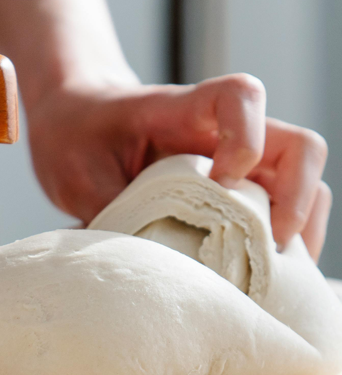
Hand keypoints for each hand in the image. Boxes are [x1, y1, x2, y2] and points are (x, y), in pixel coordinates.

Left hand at [26, 75, 331, 260]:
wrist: (72, 123)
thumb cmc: (75, 136)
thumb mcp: (76, 172)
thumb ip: (106, 211)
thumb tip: (132, 265)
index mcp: (183, 109)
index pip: (241, 96)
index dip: (245, 137)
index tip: (221, 181)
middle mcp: (222, 133)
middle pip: (298, 147)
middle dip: (296, 197)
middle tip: (269, 245)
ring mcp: (235, 162)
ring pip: (302, 184)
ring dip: (299, 228)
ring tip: (274, 274)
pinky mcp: (232, 192)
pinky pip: (280, 212)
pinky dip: (281, 245)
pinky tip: (260, 278)